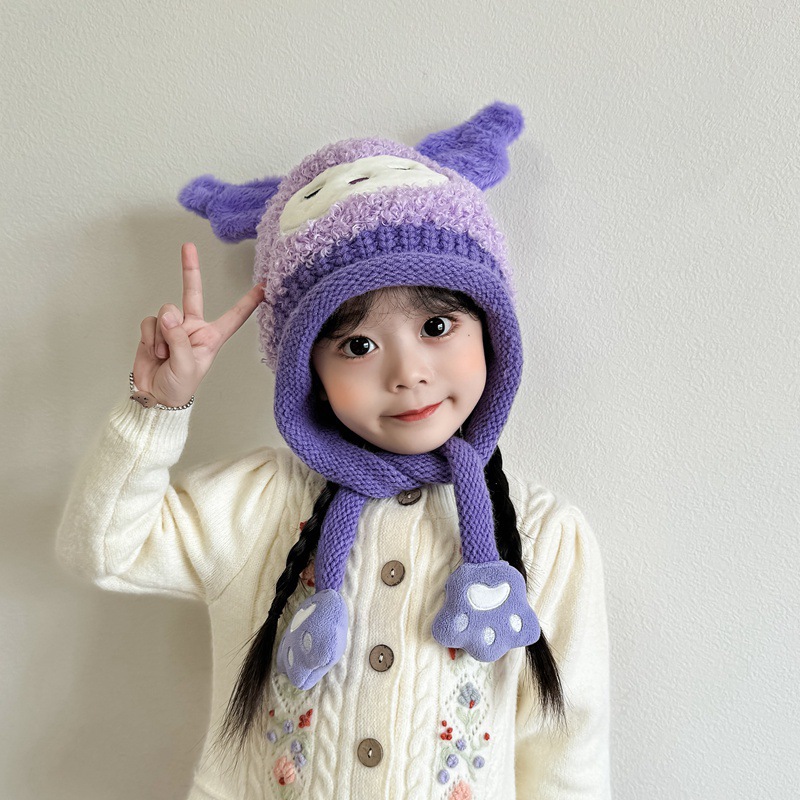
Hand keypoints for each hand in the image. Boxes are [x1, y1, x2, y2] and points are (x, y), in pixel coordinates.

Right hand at [133, 243, 264, 406]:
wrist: (153, 396)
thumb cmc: (178, 387)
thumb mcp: (187, 366)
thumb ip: (179, 338)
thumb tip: (168, 313)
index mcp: (212, 337)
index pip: (234, 316)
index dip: (249, 301)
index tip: (264, 286)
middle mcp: (194, 328)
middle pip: (193, 293)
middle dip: (190, 269)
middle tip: (188, 246)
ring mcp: (173, 327)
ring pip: (165, 312)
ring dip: (162, 335)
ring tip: (164, 356)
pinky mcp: (154, 329)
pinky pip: (149, 321)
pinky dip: (149, 336)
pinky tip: (153, 352)